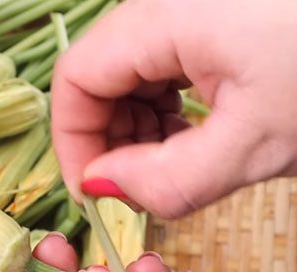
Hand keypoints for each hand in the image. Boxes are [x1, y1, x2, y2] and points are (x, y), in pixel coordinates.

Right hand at [51, 0, 296, 218]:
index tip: (95, 193)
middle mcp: (165, 0)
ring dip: (137, 124)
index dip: (73, 142)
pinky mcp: (213, 12)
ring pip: (128, 69)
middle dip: (108, 136)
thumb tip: (101, 188)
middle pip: (98, 73)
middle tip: (140, 185)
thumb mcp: (258, 144)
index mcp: (165, 16)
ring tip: (175, 160)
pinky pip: (162, 59)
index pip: (76, 79)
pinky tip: (196, 128)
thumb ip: (168, 180)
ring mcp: (190, 4)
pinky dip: (165, 103)